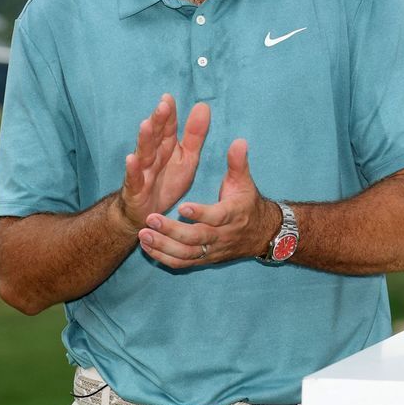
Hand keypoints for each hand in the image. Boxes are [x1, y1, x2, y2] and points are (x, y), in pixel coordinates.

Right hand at [115, 95, 209, 233]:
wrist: (148, 212)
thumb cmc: (167, 181)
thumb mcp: (187, 158)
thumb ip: (195, 134)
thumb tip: (203, 105)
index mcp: (166, 147)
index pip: (168, 127)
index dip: (169, 113)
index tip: (169, 97)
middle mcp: (153, 156)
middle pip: (155, 136)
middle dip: (159, 120)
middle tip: (163, 105)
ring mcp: (142, 171)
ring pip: (143, 153)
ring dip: (144, 139)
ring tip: (146, 125)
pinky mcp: (135, 189)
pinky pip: (134, 178)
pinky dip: (132, 169)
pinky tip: (131, 159)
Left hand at [137, 138, 280, 268]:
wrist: (260, 234)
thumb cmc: (247, 203)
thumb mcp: (245, 182)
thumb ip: (238, 162)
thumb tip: (239, 141)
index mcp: (233, 215)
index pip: (216, 217)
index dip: (200, 214)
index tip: (181, 206)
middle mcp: (222, 236)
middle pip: (196, 238)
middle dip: (172, 230)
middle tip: (151, 218)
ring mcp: (212, 250)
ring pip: (186, 253)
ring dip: (163, 246)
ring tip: (144, 234)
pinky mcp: (204, 259)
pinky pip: (182, 263)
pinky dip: (164, 257)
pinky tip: (147, 247)